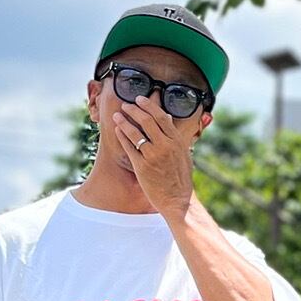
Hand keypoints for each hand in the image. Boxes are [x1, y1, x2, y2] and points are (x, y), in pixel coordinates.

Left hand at [111, 94, 193, 220]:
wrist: (177, 200)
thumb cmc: (180, 179)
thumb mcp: (183, 154)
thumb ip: (175, 136)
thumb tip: (167, 118)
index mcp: (177, 141)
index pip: (160, 116)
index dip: (148, 105)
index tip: (139, 99)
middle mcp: (165, 145)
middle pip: (146, 120)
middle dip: (133, 110)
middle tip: (126, 106)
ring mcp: (153, 156)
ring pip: (135, 132)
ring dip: (124, 121)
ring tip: (117, 116)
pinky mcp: (142, 166)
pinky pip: (129, 147)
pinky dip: (122, 136)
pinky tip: (118, 131)